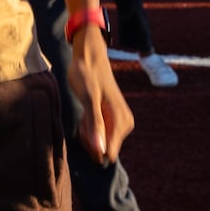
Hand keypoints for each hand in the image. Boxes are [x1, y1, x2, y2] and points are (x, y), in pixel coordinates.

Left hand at [66, 23, 133, 165]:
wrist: (89, 57)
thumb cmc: (87, 74)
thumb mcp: (88, 99)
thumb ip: (95, 124)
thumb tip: (101, 152)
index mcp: (122, 121)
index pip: (108, 153)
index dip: (92, 145)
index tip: (85, 126)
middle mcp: (125, 124)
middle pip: (103, 148)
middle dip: (89, 136)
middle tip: (84, 115)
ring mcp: (119, 122)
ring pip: (99, 141)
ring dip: (88, 130)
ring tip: (86, 110)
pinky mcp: (112, 119)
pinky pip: (99, 133)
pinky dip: (89, 125)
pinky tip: (87, 111)